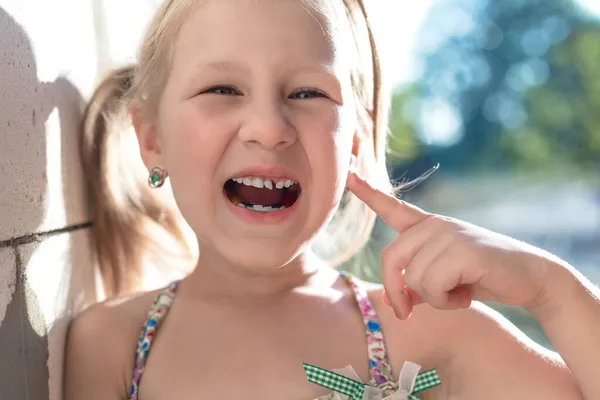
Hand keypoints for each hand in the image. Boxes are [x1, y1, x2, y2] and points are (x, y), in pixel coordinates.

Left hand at [346, 171, 560, 319]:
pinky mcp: (461, 248)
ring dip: (433, 299)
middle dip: (396, 292)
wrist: (530, 278)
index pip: (393, 207)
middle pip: (390, 259)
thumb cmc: (482, 279)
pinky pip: (431, 286)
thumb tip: (393, 302)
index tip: (348, 174)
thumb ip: (416, 284)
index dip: (368, 193)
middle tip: (408, 311)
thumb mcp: (442, 281)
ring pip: (413, 278)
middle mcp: (434, 225)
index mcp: (428, 227)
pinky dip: (446, 301)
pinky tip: (466, 295)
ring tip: (458, 294)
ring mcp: (447, 234)